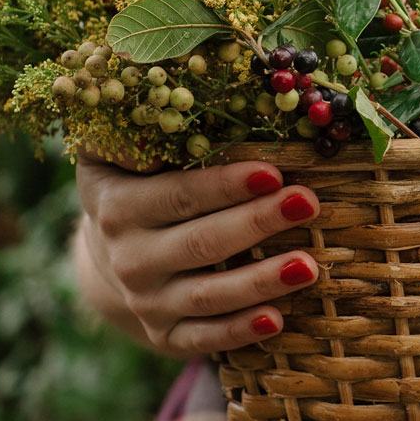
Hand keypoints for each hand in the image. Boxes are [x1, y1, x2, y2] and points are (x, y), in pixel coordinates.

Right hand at [75, 149, 320, 356]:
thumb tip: (192, 81)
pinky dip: (240, 332)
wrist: (111, 252)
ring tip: (308, 266)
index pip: (176, 195)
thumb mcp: (124, 152)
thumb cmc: (142, 183)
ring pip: (207, 296)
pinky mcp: (165, 336)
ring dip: (260, 282)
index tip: (273, 173)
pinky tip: (278, 320)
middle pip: (199, 244)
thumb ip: (149, 126)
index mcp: (118, 204)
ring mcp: (146, 302)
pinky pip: (203, 338)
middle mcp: (128, 258)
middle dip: (256, 224)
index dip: (224, 186)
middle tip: (308, 204)